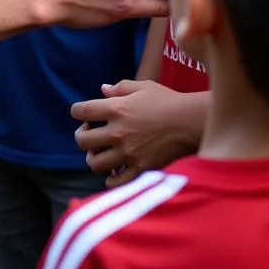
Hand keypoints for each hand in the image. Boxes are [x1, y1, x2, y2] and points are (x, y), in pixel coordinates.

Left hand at [72, 80, 202, 186]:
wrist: (192, 122)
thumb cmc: (168, 101)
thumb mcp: (143, 87)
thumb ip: (120, 88)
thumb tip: (102, 89)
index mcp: (117, 108)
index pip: (82, 111)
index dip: (76, 111)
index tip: (81, 113)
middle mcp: (119, 132)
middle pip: (82, 140)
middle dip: (81, 135)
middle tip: (89, 133)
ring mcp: (129, 153)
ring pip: (95, 163)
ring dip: (93, 157)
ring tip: (100, 152)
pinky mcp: (141, 169)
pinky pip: (116, 181)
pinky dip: (110, 178)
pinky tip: (113, 171)